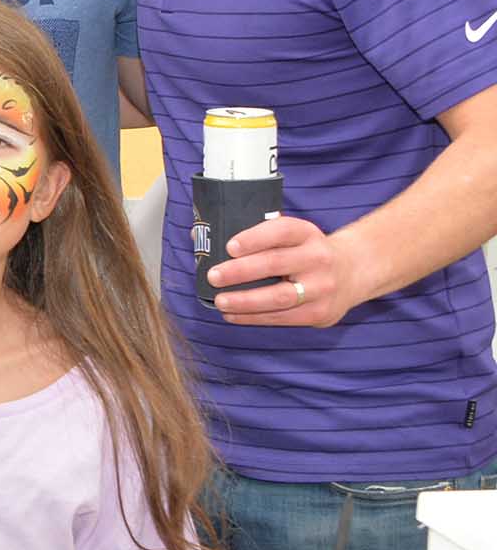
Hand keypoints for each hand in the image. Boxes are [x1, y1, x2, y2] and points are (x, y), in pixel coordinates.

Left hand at [213, 215, 356, 326]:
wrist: (352, 271)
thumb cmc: (304, 250)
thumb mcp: (290, 234)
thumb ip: (252, 234)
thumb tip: (197, 235)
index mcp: (307, 233)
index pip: (281, 231)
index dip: (254, 238)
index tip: (229, 246)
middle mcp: (318, 258)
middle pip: (276, 264)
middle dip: (241, 271)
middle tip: (214, 276)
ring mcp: (322, 287)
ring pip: (280, 296)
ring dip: (245, 301)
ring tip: (220, 301)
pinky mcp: (320, 313)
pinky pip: (283, 317)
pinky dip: (254, 318)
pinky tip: (233, 315)